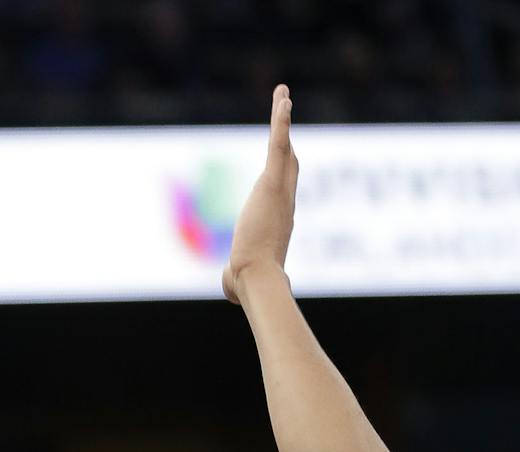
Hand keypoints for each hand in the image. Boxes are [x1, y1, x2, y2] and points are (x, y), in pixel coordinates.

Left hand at [221, 84, 297, 305]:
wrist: (255, 278)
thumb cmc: (247, 284)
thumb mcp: (239, 278)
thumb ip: (235, 277)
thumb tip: (230, 289)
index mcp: (279, 220)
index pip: (283, 188)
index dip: (284, 169)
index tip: (284, 153)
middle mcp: (286, 201)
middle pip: (289, 161)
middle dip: (287, 135)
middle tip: (285, 112)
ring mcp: (281, 191)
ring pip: (285, 147)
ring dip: (283, 119)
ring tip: (282, 94)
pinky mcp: (272, 184)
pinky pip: (278, 145)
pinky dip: (281, 122)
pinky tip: (282, 100)